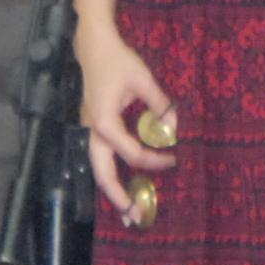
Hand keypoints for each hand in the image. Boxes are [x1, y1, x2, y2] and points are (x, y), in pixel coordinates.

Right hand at [76, 28, 176, 220]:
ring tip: (127, 211)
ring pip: (98, 169)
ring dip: (112, 191)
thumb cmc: (117, 60)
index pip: (132, 152)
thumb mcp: (142, 78)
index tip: (174, 156)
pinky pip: (101, 158)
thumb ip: (160, 104)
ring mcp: (90, 131)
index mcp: (104, 121)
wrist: (93, 47)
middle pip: (102, 173)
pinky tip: (122, 186)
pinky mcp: (93, 128)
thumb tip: (174, 129)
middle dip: (118, 197)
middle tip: (136, 217)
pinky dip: (110, 175)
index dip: (155, 158)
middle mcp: (93, 131)